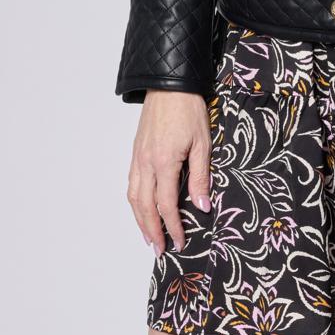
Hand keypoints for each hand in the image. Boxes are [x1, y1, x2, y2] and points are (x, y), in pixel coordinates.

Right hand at [127, 89, 211, 255]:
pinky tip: (141, 208)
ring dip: (140, 220)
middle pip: (145, 207)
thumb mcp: (202, 143)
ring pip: (134, 197)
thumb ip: (201, 177)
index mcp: (164, 162)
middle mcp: (146, 164)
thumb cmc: (189, 110)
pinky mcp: (135, 152)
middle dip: (152, 231)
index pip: (166, 205)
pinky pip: (131, 184)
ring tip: (149, 236)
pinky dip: (135, 202)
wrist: (169, 84)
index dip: (173, 227)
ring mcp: (138, 158)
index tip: (180, 242)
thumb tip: (203, 206)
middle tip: (160, 250)